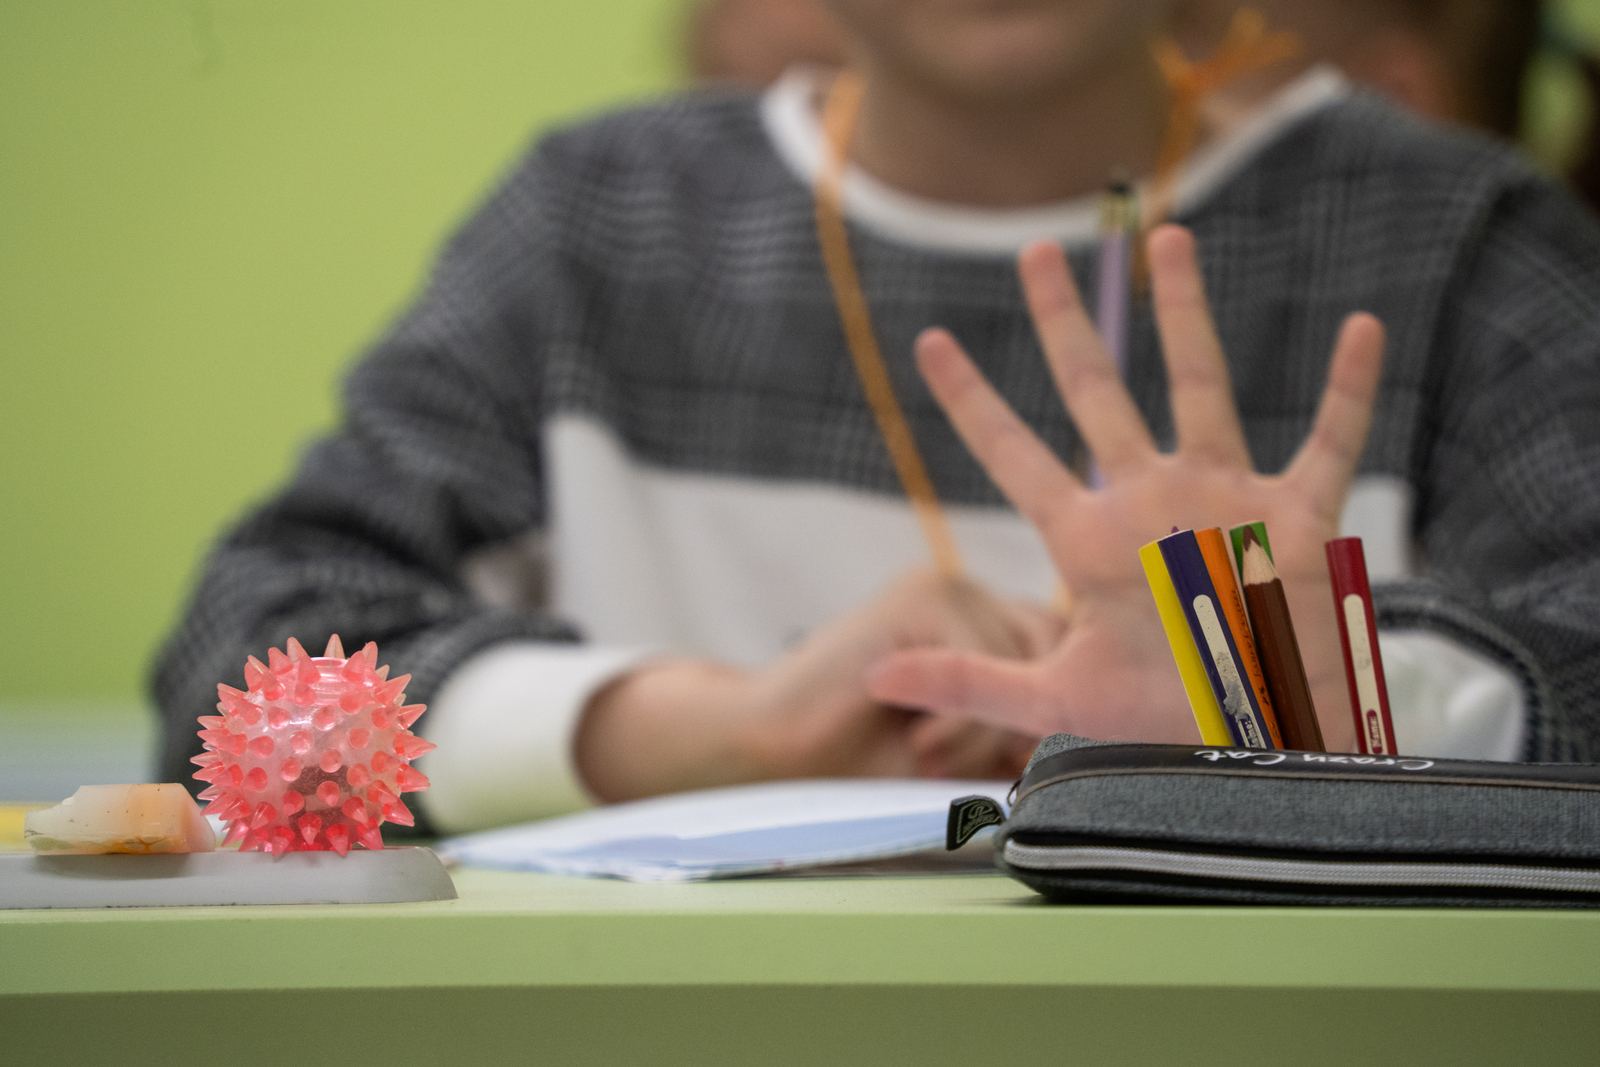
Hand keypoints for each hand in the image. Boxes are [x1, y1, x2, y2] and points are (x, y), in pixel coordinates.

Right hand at [574, 569, 1062, 801]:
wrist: (776, 755)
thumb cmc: (866, 760)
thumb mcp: (965, 748)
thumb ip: (1017, 730)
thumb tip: (1086, 740)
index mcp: (979, 622)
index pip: (1062, 650)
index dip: (1059, 709)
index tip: (1027, 765)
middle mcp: (967, 595)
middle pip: (1058, 648)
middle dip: (1030, 720)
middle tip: (985, 770)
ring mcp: (942, 588)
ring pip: (1024, 660)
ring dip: (987, 732)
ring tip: (930, 760)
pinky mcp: (917, 597)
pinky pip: (981, 660)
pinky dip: (962, 721)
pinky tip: (918, 743)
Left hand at [866, 225, 1385, 750]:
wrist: (1258, 749)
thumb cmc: (1160, 722)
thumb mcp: (1057, 699)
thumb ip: (969, 682)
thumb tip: (875, 679)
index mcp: (1087, 539)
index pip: (1013, 455)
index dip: (971, 401)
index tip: (929, 342)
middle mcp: (1148, 502)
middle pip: (1096, 392)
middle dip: (1064, 323)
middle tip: (1036, 252)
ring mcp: (1222, 503)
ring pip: (1199, 387)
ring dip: (1185, 315)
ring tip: (1169, 238)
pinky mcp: (1296, 520)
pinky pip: (1330, 444)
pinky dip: (1347, 391)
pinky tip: (1363, 329)